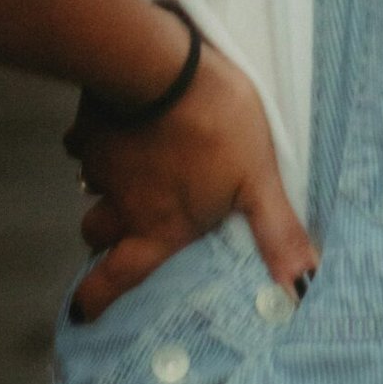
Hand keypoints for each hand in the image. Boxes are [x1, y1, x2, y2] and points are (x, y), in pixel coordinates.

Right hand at [64, 39, 317, 322]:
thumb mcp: (257, 179)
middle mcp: (123, 204)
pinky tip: (106, 127)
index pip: (119, 276)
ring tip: (116, 178)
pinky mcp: (89, 125)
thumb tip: (302, 287)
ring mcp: (100, 164)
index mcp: (159, 226)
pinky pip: (81, 142)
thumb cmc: (216, 129)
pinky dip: (91, 141)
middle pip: (96, 234)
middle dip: (100, 239)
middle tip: (107, 237)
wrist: (163, 69)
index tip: (80, 313)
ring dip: (101, 188)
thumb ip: (275, 230)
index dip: (96, 298)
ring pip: (89, 187)